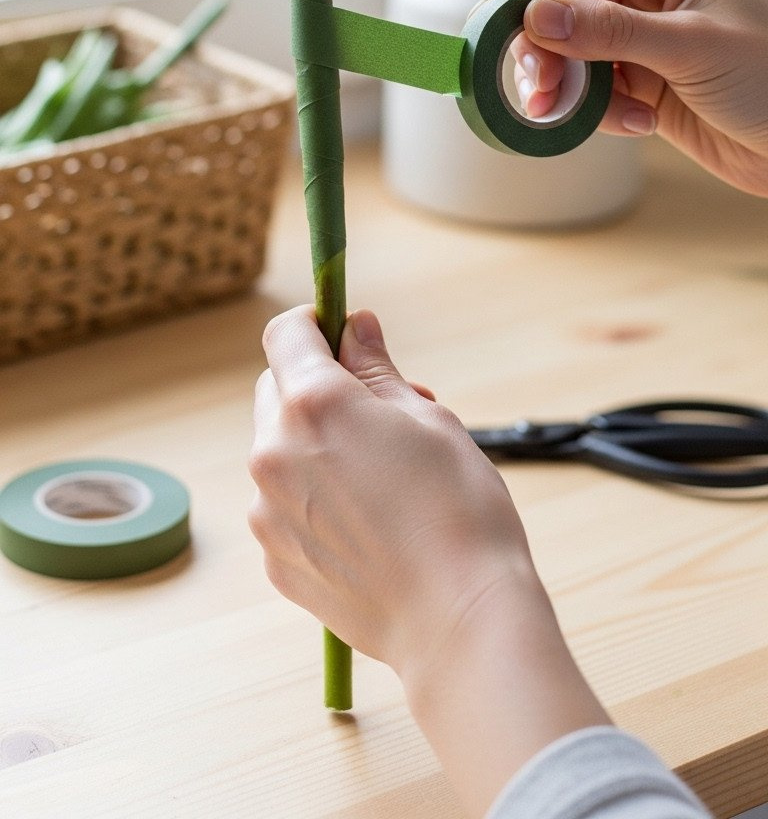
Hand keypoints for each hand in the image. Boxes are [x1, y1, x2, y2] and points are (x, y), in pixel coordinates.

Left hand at [249, 306, 607, 817]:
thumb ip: (377, 369)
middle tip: (382, 409)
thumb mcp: (428, 418)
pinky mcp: (275, 558)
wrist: (458, 619)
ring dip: (315, 446)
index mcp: (313, 404)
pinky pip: (285, 505)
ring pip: (279, 450)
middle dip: (318, 388)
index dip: (316, 325)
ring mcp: (267, 511)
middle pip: (276, 391)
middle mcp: (273, 452)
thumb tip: (354, 328)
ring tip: (384, 474)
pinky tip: (370, 522)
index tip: (343, 334)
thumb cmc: (458, 510)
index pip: (285, 334)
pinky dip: (314, 498)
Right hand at [485, 0, 767, 195]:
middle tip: (535, 89)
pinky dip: (600, 112)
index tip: (487, 20)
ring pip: (570, 55)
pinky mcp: (642, 83)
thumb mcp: (689, 48)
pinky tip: (638, 125)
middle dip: (544, 51)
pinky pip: (592, 90)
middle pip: (561, 8)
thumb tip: (535, 16)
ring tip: (569, 116)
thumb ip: (609, 32)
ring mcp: (642, 37)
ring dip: (568, 88)